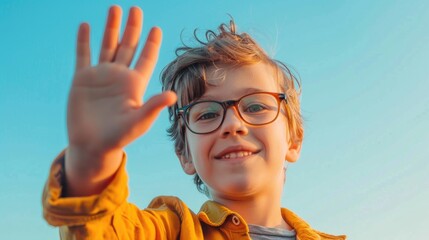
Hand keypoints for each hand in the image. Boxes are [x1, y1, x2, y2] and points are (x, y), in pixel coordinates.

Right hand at [68, 6, 175, 155]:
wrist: (92, 145)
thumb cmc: (118, 137)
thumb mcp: (138, 122)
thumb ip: (153, 107)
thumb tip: (172, 95)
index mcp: (135, 84)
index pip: (146, 59)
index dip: (151, 44)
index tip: (156, 29)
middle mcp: (119, 76)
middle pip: (128, 46)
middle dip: (133, 28)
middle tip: (136, 9)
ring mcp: (101, 76)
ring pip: (107, 45)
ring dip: (111, 27)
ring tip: (114, 8)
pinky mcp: (82, 79)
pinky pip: (83, 55)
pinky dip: (84, 40)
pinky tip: (86, 26)